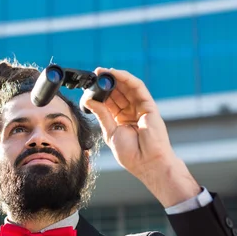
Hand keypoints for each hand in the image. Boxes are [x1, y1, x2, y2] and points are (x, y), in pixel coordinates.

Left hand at [83, 68, 200, 205]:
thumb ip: (101, 114)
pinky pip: (138, 87)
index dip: (99, 92)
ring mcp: (140, 108)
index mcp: (120, 120)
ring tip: (102, 72)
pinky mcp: (149, 105)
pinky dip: (127, 79)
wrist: (147, 163)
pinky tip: (116, 74)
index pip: (109, 101)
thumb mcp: (110, 132)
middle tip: (94, 75)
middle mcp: (131, 112)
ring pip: (127, 87)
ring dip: (115, 77)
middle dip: (106, 82)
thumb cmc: (131, 154)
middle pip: (118, 92)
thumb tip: (88, 101)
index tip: (88, 86)